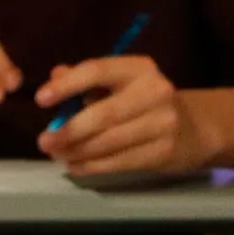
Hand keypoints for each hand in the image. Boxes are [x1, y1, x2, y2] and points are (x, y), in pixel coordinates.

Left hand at [36, 55, 218, 174]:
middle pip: (103, 114)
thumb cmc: (141, 101)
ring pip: (110, 142)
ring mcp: (163, 123)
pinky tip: (75, 165)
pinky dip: (92, 166)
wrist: (193, 128)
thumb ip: (84, 79)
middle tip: (43, 141)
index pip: (97, 71)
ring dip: (77, 152)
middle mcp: (155, 91)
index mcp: (138, 68)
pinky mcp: (164, 151)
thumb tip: (54, 76)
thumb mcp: (117, 83)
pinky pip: (120, 161)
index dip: (67, 86)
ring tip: (57, 155)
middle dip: (69, 130)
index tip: (40, 99)